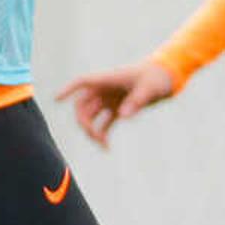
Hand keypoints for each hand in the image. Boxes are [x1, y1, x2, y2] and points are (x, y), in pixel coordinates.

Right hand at [56, 61, 178, 147]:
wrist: (168, 77)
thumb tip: (121, 116)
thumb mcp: (149, 89)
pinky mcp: (119, 109)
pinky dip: (103, 134)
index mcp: (109, 79)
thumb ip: (136, 102)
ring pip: (92, 116)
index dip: (68, 90)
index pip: (83, 83)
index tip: (56, 99)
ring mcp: (111, 99)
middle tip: (96, 137)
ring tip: (103, 145)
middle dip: (84, 122)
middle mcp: (106, 89)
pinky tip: (107, 147)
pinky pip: (105, 123)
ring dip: (92, 130)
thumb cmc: (158, 77)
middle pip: (83, 105)